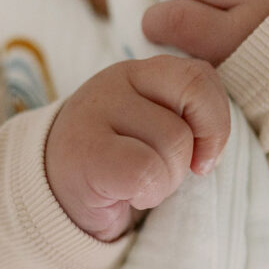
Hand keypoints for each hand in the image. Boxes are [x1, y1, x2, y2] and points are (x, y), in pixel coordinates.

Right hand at [44, 56, 230, 241]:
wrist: (54, 197)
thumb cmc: (116, 167)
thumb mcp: (154, 130)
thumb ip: (186, 117)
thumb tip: (213, 147)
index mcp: (140, 72)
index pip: (200, 78)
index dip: (215, 124)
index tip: (203, 159)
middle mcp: (115, 81)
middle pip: (188, 121)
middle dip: (185, 160)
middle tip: (161, 174)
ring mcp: (96, 112)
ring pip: (172, 146)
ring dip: (164, 182)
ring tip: (136, 185)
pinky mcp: (86, 152)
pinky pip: (146, 171)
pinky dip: (146, 192)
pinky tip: (125, 195)